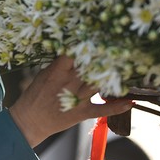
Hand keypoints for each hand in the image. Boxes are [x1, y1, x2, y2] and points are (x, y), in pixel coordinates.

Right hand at [7, 56, 132, 146]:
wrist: (30, 121)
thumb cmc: (35, 96)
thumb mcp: (43, 74)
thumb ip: (59, 64)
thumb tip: (73, 52)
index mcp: (57, 71)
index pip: (75, 53)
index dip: (86, 46)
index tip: (97, 38)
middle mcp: (69, 83)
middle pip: (90, 66)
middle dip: (103, 58)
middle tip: (117, 49)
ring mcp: (77, 99)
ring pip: (99, 84)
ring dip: (112, 78)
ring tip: (126, 68)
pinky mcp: (82, 113)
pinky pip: (102, 110)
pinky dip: (117, 107)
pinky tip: (129, 102)